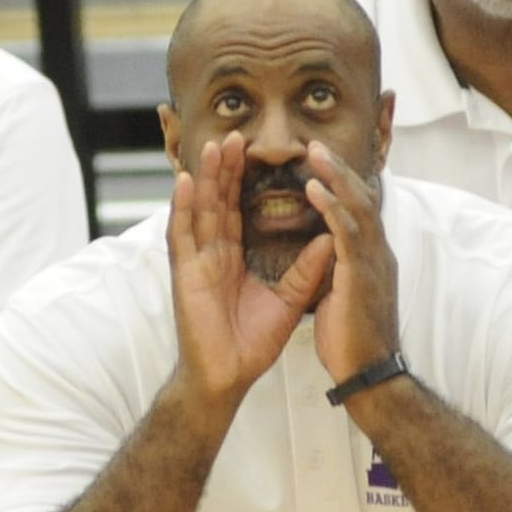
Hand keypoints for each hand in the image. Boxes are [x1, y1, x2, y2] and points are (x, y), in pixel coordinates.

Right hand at [167, 132, 333, 406]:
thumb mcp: (289, 299)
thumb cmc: (252, 342)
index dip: (245, 180)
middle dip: (226, 168)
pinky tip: (184, 181)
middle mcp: (212, 252)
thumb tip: (331, 237)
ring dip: (204, 177)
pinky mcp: (185, 273)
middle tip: (237, 134)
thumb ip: (307, 269)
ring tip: (214, 145)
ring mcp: (196, 260)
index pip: (239, 208)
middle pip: (218, 200)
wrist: (228, 376)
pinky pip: (181, 234)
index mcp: (233, 255)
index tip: (256, 150)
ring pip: (199, 209)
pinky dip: (181, 207)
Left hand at [303, 141, 399, 385]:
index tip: (324, 163)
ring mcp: (375, 261)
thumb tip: (322, 252)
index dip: (344, 184)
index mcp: (374, 257)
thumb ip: (336, 269)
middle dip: (341, 169)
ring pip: (359, 206)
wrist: (369, 375)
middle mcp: (380, 252)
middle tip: (316, 145)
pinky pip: (348, 231)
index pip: (362, 209)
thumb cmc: (353, 341)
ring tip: (314, 153)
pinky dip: (332, 206)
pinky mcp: (363, 274)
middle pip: (364, 197)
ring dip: (336, 176)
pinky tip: (314, 189)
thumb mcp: (343, 296)